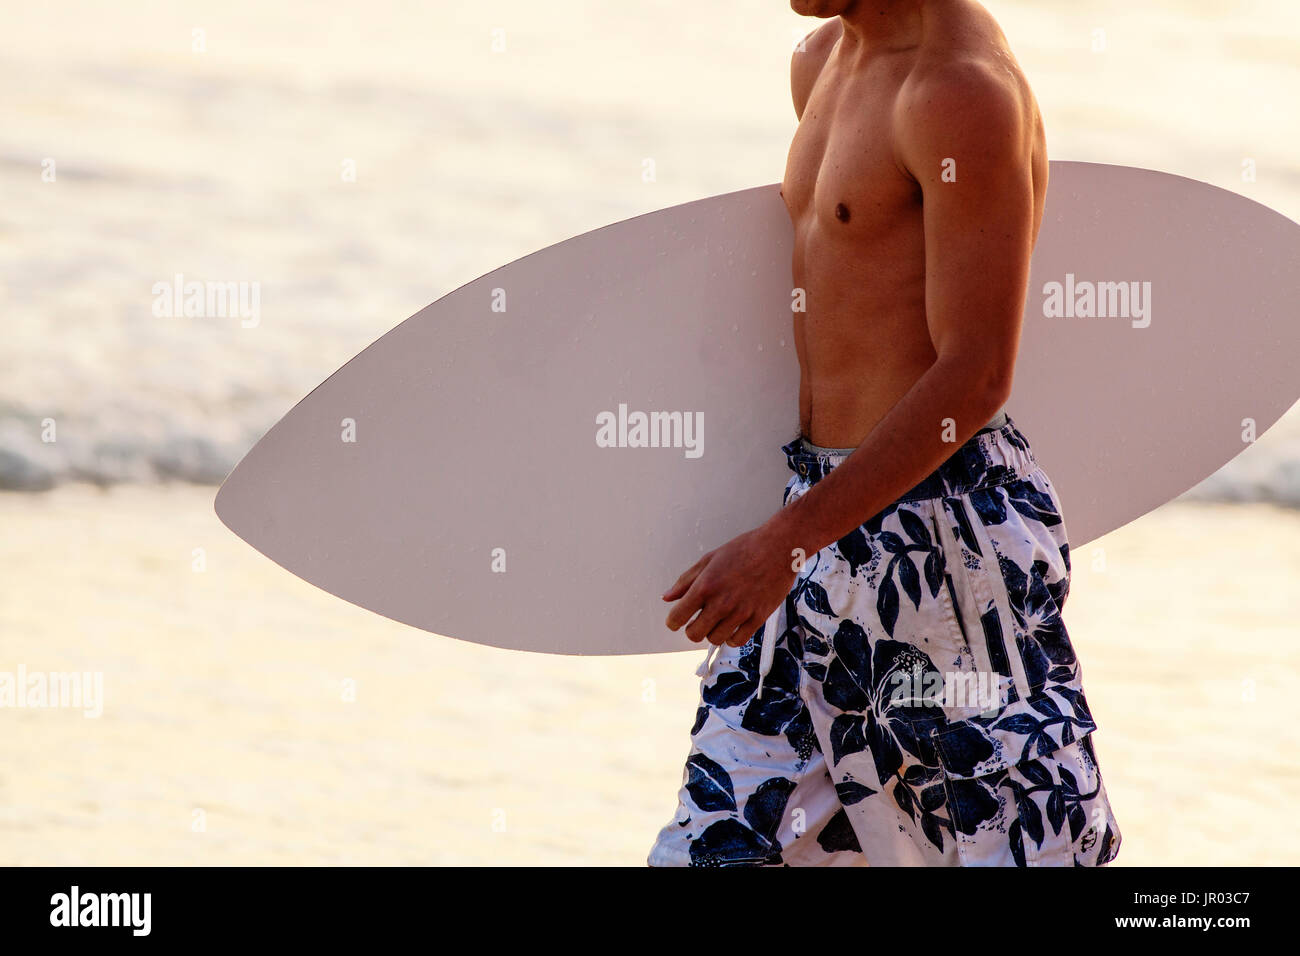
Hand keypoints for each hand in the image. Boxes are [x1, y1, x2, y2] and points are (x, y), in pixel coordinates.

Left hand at [662, 523, 797, 646]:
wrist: (778, 548)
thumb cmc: (744, 549)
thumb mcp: (709, 559)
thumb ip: (686, 581)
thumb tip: (667, 597)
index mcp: (705, 586)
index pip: (678, 617)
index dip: (673, 621)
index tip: (676, 621)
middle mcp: (721, 602)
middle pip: (694, 634)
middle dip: (692, 629)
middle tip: (697, 621)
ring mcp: (740, 612)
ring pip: (715, 639)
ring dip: (712, 632)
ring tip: (717, 620)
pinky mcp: (758, 618)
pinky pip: (737, 640)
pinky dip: (731, 637)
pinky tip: (731, 626)